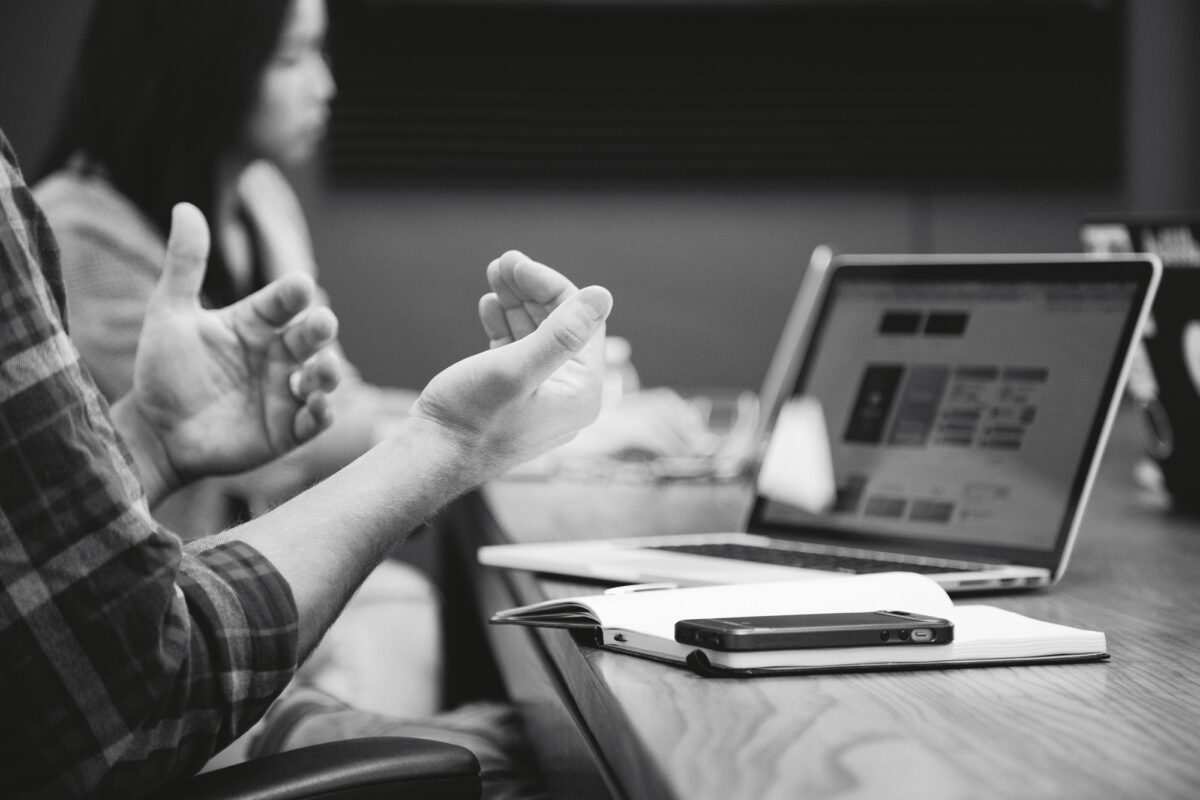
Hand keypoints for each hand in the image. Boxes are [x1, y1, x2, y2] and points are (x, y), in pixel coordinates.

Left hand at [115, 203, 340, 499]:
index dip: (292, 293)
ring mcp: (284, 392)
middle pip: (309, 337)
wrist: (154, 431)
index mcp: (254, 324)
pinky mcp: (286, 430)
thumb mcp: (169, 313)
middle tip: (321, 323)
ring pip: (321, 377)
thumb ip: (185, 264)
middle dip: (320, 329)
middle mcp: (276, 355)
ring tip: (322, 369)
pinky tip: (317, 406)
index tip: (299, 284)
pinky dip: (322, 413)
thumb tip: (185, 206)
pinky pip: (314, 420)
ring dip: (328, 372)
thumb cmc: (163, 370)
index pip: (282, 302)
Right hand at [409, 251, 612, 484]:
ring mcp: (541, 397)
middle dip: (531, 291)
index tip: (517, 263)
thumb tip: (603, 294)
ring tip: (494, 274)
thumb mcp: (515, 369)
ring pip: (536, 335)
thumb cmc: (470, 419)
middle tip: (502, 261)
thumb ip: (561, 333)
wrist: (429, 459)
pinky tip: (489, 305)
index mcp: (582, 392)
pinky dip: (505, 326)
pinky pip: (518, 352)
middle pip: (559, 326)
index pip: (581, 322)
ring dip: (516, 303)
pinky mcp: (514, 398)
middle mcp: (568, 396)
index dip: (550, 286)